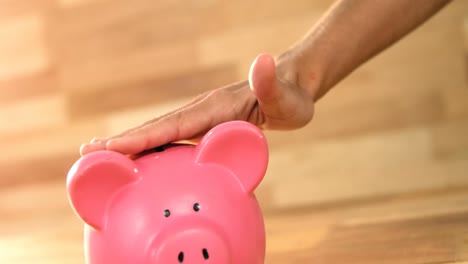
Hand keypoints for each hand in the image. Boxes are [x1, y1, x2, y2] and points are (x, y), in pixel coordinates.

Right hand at [79, 53, 315, 155]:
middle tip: (86, 152)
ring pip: (160, 132)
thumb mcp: (287, 95)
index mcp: (214, 108)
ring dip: (131, 144)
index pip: (171, 125)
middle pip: (156, 127)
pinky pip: (174, 138)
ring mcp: (202, 117)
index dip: (141, 138)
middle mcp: (202, 110)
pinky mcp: (206, 125)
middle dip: (123, 141)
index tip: (110, 148)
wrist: (291, 89)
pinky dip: (153, 148)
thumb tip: (264, 60)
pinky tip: (142, 159)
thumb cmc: (291, 98)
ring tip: (102, 154)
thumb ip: (271, 82)